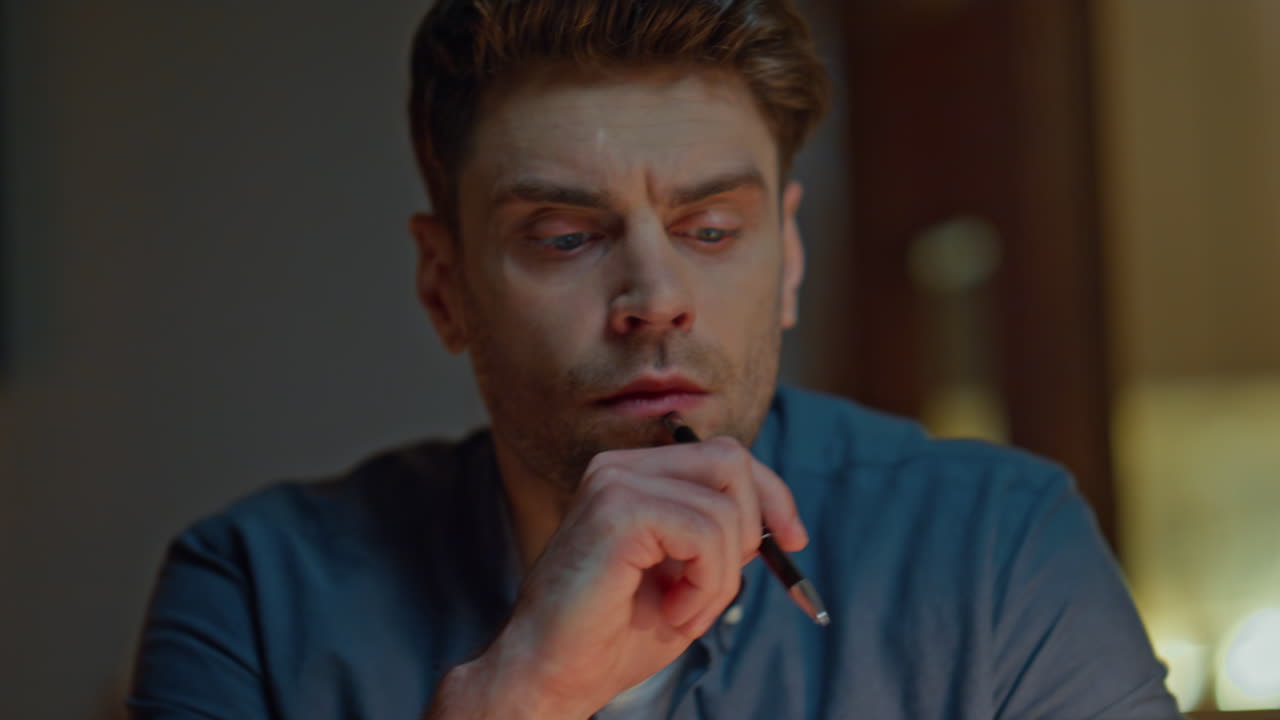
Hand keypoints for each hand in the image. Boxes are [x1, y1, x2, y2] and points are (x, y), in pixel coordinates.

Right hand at [472, 435, 807, 718]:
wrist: (553, 674)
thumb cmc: (612, 634)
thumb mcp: (686, 576)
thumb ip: (721, 538)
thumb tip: (773, 521)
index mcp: (632, 475)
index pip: (724, 454)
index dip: (771, 493)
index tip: (793, 540)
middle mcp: (620, 467)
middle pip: (731, 462)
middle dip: (752, 528)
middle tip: (719, 589)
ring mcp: (616, 483)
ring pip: (724, 509)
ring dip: (720, 577)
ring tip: (682, 611)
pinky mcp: (618, 510)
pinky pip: (706, 535)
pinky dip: (705, 586)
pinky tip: (672, 610)